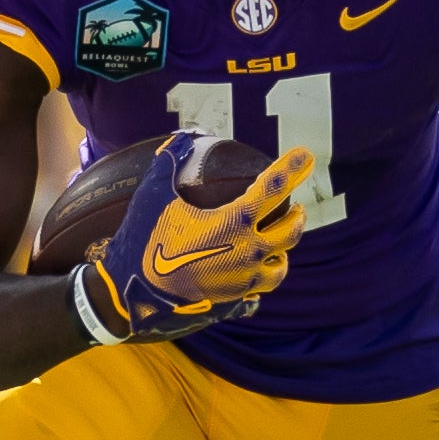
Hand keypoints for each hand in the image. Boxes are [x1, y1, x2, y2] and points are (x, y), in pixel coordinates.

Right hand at [88, 136, 310, 343]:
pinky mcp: (234, 301)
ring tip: (277, 243)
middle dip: (297, 216)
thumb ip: (169, 163)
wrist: (132, 295)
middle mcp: (248, 253)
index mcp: (234, 223)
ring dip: (283, 251)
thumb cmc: (143, 241)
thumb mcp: (153, 197)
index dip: (291, 168)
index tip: (306, 155)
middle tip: (295, 206)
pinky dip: (260, 279)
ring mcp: (244, 281)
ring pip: (281, 266)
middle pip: (291, 231)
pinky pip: (258, 292)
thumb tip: (180, 138)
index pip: (272, 189)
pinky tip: (252, 274)